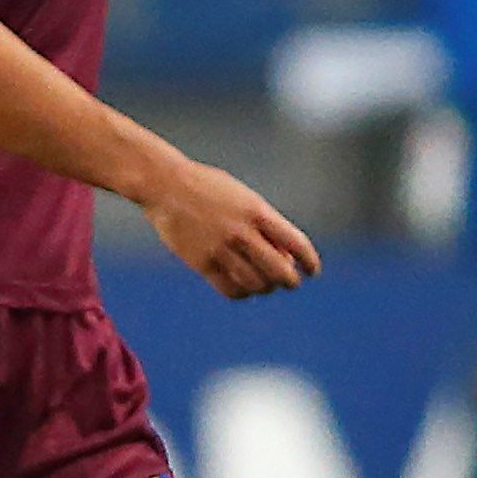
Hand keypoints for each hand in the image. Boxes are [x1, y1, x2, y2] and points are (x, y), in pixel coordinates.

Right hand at [143, 161, 319, 299]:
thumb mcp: (243, 198)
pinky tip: (243, 288)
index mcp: (257, 212)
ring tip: (264, 285)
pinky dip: (242, 293)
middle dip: (290, 281)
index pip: (296, 244)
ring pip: (255, 283)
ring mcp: (220, 248)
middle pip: (279, 271)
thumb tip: (283, 258)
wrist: (164, 184)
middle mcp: (241, 232)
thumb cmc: (207, 188)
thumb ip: (264, 224)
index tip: (312, 271)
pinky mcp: (200, 262)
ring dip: (265, 288)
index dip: (310, 262)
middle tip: (289, 282)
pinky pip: (229, 288)